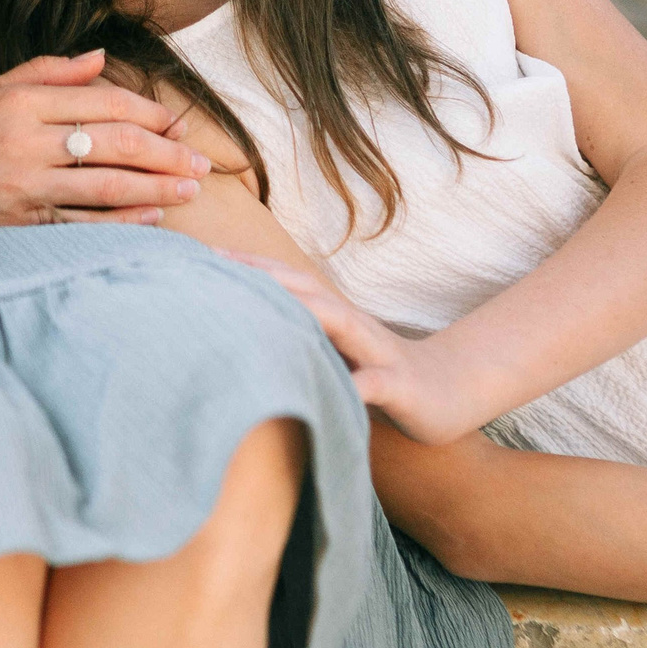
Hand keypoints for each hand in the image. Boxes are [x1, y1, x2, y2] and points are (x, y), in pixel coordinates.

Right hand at [0, 51, 208, 236]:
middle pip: (114, 143)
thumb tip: (99, 58)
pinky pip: (81, 223)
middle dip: (165, 152)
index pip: (102, 103)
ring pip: (106, 186)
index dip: (147, 113)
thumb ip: (46, 73)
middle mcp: (26, 142)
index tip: (175, 122)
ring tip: (189, 189)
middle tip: (201, 161)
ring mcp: (23, 186)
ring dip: (156, 188)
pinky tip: (150, 218)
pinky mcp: (18, 223)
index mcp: (21, 102)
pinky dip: (120, 221)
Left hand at [224, 252, 490, 442]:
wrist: (447, 393)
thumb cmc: (376, 374)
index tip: (199, 254)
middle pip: (306, 289)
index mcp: (332, 316)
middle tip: (216, 263)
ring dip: (304, 310)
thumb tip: (238, 331)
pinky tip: (335, 391)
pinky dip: (355, 384)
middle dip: (262, 274)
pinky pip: (375, 384)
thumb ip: (297, 337)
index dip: (245, 266)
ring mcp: (377, 351)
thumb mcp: (332, 353)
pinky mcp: (399, 386)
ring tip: (263, 304)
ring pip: (340, 322)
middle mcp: (352, 323)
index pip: (285, 283)